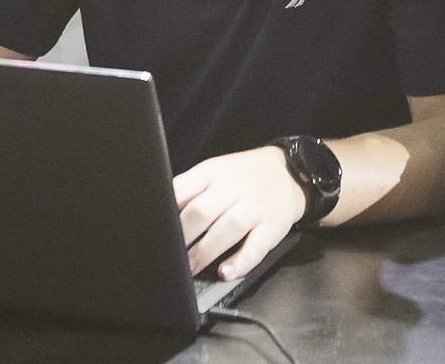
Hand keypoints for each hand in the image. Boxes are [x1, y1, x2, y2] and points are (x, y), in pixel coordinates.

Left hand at [172, 146, 306, 280]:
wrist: (288, 172)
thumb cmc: (242, 177)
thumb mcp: (214, 172)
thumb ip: (190, 191)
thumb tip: (161, 215)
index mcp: (213, 173)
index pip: (183, 189)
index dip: (166, 210)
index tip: (156, 229)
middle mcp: (233, 189)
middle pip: (202, 211)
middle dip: (183, 236)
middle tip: (169, 255)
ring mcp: (254, 208)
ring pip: (228, 228)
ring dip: (206, 251)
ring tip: (191, 268)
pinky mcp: (272, 227)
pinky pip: (257, 247)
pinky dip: (241, 262)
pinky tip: (227, 272)